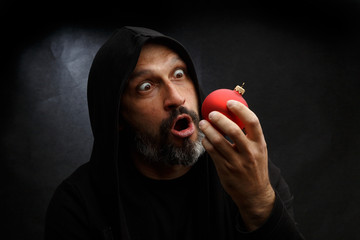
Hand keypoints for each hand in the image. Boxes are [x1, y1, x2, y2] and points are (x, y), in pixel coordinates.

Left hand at [199, 100, 274, 230]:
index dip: (240, 109)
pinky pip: (212, 152)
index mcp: (259, 145)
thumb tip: (235, 114)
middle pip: (233, 130)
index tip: (229, 102)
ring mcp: (236, 162)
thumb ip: (249, 136)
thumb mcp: (258, 151)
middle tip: (211, 113)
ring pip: (218, 141)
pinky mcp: (225, 169)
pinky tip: (205, 138)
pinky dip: (206, 142)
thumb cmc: (254, 167)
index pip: (252, 122)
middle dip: (220, 119)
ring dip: (208, 130)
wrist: (254, 193)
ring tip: (203, 123)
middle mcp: (249, 153)